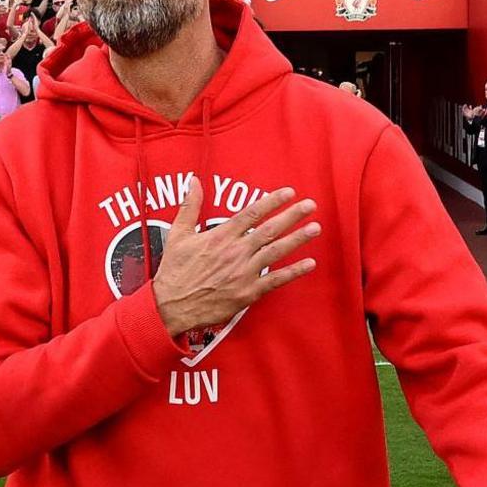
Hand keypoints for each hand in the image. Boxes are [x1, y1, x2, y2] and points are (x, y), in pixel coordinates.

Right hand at [151, 179, 318, 337]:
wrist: (171, 306)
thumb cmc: (174, 271)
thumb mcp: (178, 234)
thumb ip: (190, 206)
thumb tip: (194, 180)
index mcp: (220, 236)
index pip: (251, 213)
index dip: (272, 201)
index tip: (289, 193)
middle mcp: (235, 252)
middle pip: (269, 230)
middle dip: (292, 216)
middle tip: (311, 205)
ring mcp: (243, 273)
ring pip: (276, 252)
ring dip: (297, 239)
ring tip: (315, 228)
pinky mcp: (247, 292)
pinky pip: (275, 280)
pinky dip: (293, 272)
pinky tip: (309, 263)